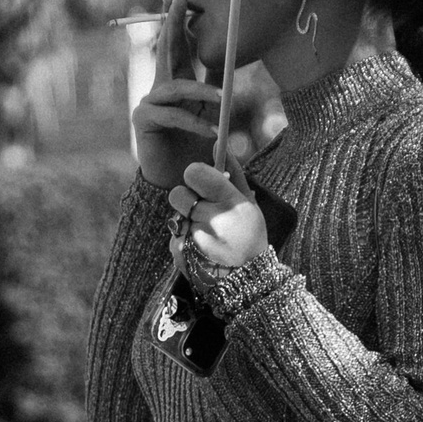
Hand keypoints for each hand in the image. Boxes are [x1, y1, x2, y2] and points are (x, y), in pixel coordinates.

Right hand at [133, 0, 222, 189]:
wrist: (180, 180)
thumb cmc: (197, 148)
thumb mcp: (211, 112)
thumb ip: (215, 87)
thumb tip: (230, 60)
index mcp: (177, 81)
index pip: (178, 44)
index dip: (178, 19)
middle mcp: (160, 86)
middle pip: (166, 48)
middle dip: (173, 22)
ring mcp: (150, 102)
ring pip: (175, 87)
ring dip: (200, 92)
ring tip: (221, 99)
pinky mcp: (144, 120)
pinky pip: (172, 115)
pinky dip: (193, 122)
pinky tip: (211, 130)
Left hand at [170, 158, 268, 273]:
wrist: (247, 280)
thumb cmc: (249, 234)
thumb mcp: (249, 202)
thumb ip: (233, 170)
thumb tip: (216, 141)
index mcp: (230, 201)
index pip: (193, 173)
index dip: (195, 176)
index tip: (202, 185)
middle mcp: (213, 219)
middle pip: (177, 194)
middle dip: (186, 200)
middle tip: (203, 211)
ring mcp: (195, 239)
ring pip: (175, 216)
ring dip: (186, 222)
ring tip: (207, 234)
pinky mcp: (181, 254)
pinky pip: (173, 237)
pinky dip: (184, 242)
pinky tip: (201, 250)